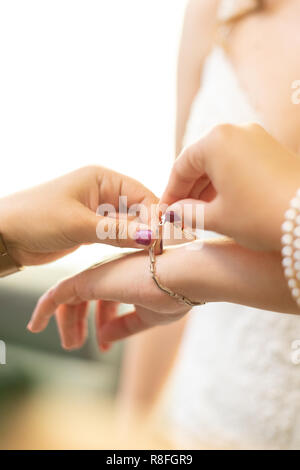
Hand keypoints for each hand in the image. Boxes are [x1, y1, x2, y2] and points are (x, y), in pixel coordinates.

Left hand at [0, 165, 157, 265]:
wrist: (5, 235)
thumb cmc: (35, 219)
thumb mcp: (78, 224)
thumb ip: (116, 230)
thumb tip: (152, 237)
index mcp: (102, 178)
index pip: (143, 195)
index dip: (156, 217)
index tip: (163, 240)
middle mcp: (103, 191)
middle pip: (140, 209)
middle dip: (150, 229)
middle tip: (160, 252)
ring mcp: (98, 210)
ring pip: (130, 224)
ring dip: (139, 238)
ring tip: (151, 256)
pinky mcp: (92, 228)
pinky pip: (117, 234)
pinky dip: (126, 244)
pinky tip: (135, 256)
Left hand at [27, 248, 190, 347]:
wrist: (187, 275)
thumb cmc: (177, 292)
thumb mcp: (149, 316)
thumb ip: (125, 326)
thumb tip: (104, 337)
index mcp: (126, 277)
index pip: (105, 299)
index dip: (103, 320)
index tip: (104, 343)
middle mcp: (109, 272)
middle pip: (83, 299)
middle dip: (78, 322)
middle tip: (75, 344)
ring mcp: (99, 274)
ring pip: (69, 299)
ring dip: (66, 323)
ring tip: (70, 344)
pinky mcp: (89, 279)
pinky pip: (57, 295)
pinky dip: (44, 309)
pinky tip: (37, 323)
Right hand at [161, 124, 299, 250]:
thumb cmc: (261, 216)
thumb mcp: (218, 218)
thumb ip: (188, 212)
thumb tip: (175, 212)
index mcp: (216, 141)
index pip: (181, 166)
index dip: (170, 192)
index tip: (165, 212)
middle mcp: (236, 131)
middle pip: (201, 161)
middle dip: (189, 190)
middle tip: (181, 216)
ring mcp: (257, 138)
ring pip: (220, 162)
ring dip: (207, 188)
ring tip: (201, 215)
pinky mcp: (272, 149)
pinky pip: (239, 163)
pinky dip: (227, 182)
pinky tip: (224, 204)